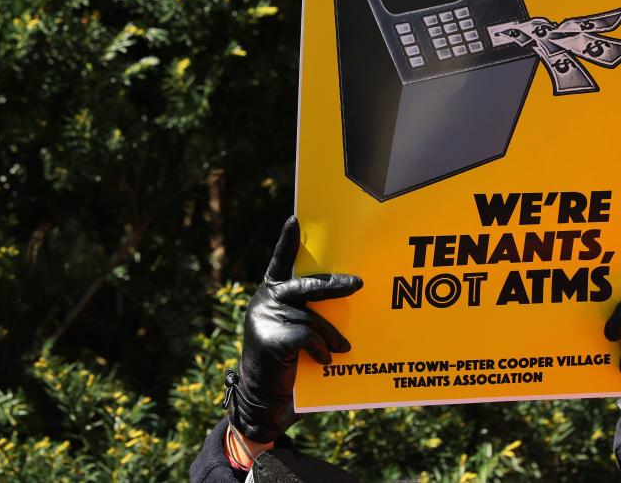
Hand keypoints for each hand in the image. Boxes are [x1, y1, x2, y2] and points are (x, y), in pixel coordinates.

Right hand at [228, 215, 361, 442]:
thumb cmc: (286, 365)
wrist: (262, 401)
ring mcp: (264, 317)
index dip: (287, 241)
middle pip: (306, 285)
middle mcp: (264, 300)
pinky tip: (325, 359)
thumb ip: (308, 314)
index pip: (280, 261)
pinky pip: (306, 335)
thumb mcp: (295, 332)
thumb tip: (344, 298)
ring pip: (312, 317)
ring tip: (343, 349)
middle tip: (358, 285)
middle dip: (335, 285)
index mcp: (270, 294)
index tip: (295, 219)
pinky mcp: (268, 338)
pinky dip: (320, 348)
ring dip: (332, 335)